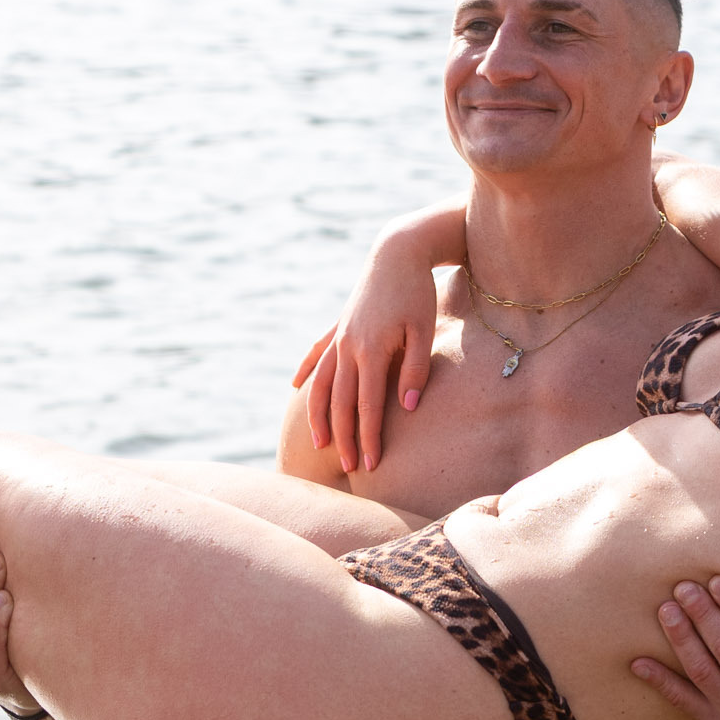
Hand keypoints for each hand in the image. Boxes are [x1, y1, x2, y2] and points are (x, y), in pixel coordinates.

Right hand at [292, 243, 441, 475]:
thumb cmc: (417, 293)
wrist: (397, 252)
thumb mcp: (423, 331)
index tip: (369, 464)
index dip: (368, 437)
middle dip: (343, 437)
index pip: (367, 407)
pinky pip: (317, 354)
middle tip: (347, 466)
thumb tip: (406, 408)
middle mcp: (348, 347)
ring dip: (319, 414)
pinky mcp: (339, 325)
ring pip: (323, 383)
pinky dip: (306, 371)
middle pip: (342, 402)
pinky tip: (296, 387)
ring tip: (317, 440)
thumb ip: (414, 371)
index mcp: (370, 351)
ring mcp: (340, 336)